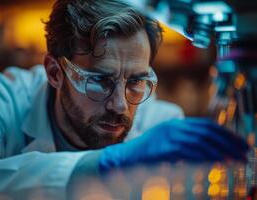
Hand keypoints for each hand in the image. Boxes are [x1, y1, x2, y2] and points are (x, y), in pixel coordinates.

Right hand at [99, 118, 248, 173]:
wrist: (126, 157)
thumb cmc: (148, 152)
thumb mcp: (168, 141)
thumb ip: (185, 141)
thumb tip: (210, 150)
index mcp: (176, 124)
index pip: (206, 125)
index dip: (225, 133)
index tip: (240, 144)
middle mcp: (174, 127)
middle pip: (207, 132)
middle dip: (228, 142)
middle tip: (243, 153)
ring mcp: (168, 136)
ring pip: (201, 141)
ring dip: (221, 151)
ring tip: (235, 160)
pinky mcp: (164, 148)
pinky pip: (190, 152)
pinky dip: (206, 157)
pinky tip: (216, 163)